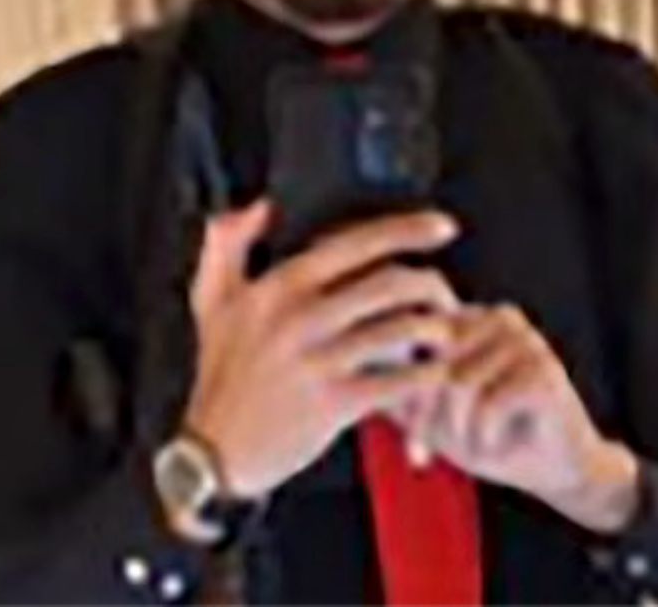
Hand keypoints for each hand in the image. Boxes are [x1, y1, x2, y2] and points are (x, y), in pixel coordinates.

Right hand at [182, 203, 463, 500]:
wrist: (215, 452)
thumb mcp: (212, 300)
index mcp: (278, 287)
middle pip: (390, 284)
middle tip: (445, 291)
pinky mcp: (333, 404)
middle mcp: (300, 319)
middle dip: (432, 284)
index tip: (441, 227)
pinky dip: (425, 375)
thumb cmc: (221, 376)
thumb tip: (261, 205)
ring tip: (445, 330)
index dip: (407, 230)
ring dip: (436, 328)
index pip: (355, 244)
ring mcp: (318, 362)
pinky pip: (397, 382)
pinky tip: (433, 372)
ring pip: (401, 330)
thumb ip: (229, 244)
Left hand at [404, 305, 641, 534]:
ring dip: (458, 430)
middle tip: (429, 450)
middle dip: (426, 416)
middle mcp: (496, 318)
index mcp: (468, 318)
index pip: (413, 340)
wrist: (560, 470)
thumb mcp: (435, 415)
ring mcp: (524, 340)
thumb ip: (398, 389)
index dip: (405, 392)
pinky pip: (488, 403)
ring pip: (458, 384)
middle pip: (433, 362)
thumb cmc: (495, 437)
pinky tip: (496, 443)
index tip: (408, 438)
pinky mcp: (544, 369)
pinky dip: (485, 435)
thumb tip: (343, 372)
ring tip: (474, 444)